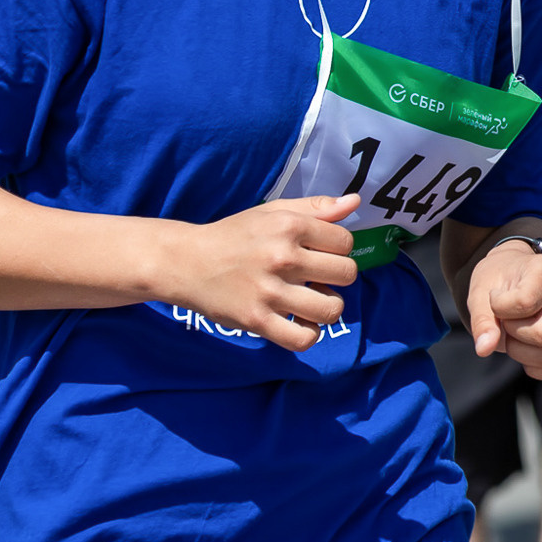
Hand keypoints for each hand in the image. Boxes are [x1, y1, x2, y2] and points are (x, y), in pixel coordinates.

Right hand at [162, 194, 359, 352]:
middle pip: (346, 273)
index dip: (337, 248)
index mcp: (289, 226)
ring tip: (310, 300)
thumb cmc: (234, 235)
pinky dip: (308, 334)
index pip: (345, 242)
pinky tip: (298, 321)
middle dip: (337, 276)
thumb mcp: (272, 212)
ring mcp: (271, 292)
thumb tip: (354, 202)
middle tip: (317, 276)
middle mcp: (283, 257)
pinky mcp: (258, 321)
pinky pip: (304, 339)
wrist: (187, 262)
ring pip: (332, 309)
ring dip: (327, 306)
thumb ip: (315, 208)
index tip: (319, 252)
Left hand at [467, 241, 541, 379]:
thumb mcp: (480, 295)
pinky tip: (526, 352)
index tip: (495, 296)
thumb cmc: (499, 284)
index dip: (499, 307)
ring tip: (516, 333)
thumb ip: (482, 321)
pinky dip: (537, 368)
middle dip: (513, 334)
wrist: (515, 281)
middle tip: (506, 320)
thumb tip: (484, 349)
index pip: (525, 303)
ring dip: (522, 354)